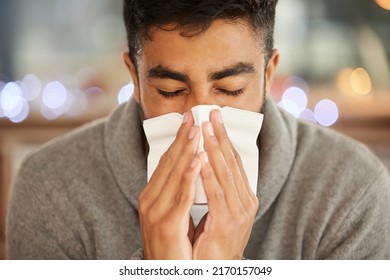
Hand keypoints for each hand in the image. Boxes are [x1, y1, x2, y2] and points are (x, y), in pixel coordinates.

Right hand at [138, 112, 200, 258]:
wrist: (166, 273)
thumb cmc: (172, 244)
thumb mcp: (171, 213)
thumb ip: (177, 191)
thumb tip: (190, 168)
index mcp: (151, 195)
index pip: (166, 162)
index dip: (178, 140)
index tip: (188, 122)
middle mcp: (150, 200)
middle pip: (169, 163)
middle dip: (183, 138)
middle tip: (194, 117)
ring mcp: (155, 212)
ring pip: (174, 174)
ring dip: (187, 150)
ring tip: (198, 131)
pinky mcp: (166, 224)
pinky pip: (181, 196)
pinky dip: (190, 176)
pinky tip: (199, 160)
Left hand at [192, 110, 258, 259]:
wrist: (217, 268)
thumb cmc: (215, 238)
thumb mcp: (221, 208)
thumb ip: (218, 187)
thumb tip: (208, 162)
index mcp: (245, 196)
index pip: (235, 161)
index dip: (225, 139)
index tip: (215, 119)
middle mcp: (246, 201)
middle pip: (233, 162)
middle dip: (221, 136)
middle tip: (211, 113)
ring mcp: (240, 212)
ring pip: (226, 173)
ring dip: (215, 149)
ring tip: (206, 128)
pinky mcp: (228, 223)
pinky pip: (217, 194)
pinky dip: (209, 175)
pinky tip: (202, 158)